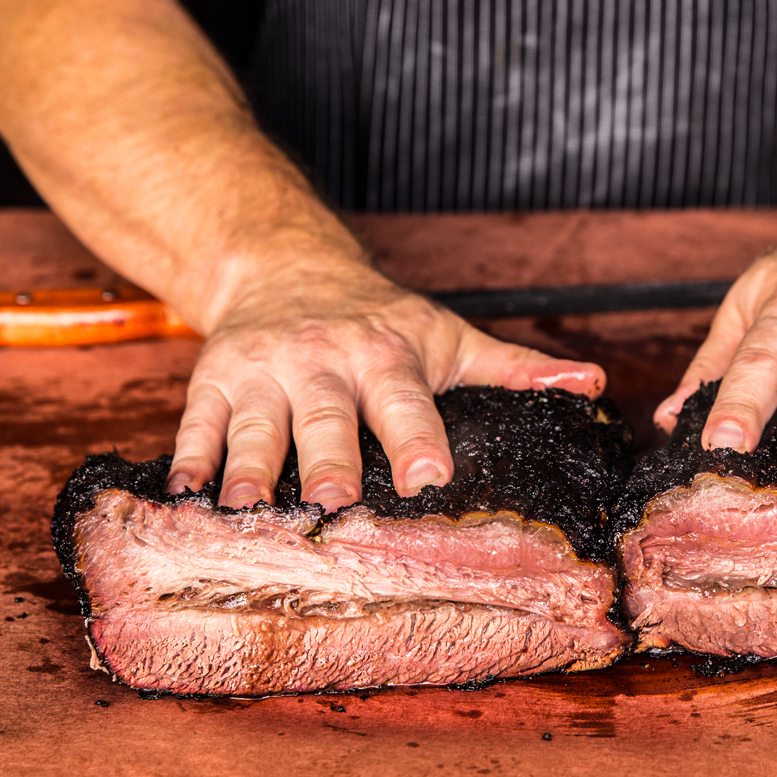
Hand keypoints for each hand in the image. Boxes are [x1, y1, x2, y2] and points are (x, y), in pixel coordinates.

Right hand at [164, 262, 604, 509]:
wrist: (284, 266)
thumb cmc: (379, 317)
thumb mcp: (448, 334)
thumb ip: (514, 367)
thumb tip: (593, 383)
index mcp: (386, 355)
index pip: (405, 400)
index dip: (415, 437)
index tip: (426, 477)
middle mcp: (322, 361)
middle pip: (325, 417)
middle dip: (327, 459)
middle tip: (331, 502)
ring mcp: (262, 371)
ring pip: (255, 424)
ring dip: (249, 468)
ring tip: (244, 510)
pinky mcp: (213, 381)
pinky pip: (197, 423)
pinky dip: (189, 460)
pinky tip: (183, 497)